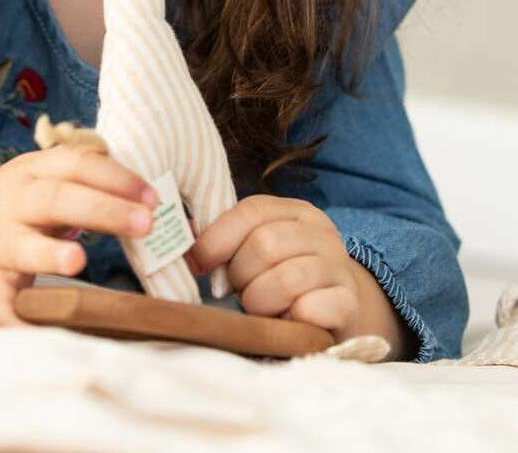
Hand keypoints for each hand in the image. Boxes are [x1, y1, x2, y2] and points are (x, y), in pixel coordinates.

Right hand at [0, 145, 158, 326]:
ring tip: (77, 260)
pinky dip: (14, 319)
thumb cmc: (20, 203)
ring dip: (48, 252)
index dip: (117, 178)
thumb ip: (89, 182)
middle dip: (102, 209)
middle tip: (145, 223)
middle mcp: (14, 201)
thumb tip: (154, 199)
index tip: (153, 197)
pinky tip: (39, 332)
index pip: (78, 164)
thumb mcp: (46, 178)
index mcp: (35, 171)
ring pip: (22, 245)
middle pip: (56, 199)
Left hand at [185, 194, 362, 343]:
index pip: (251, 211)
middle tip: (238, 292)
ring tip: (259, 308)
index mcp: (295, 211)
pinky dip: (289, 319)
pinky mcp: (348, 303)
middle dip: (240, 275)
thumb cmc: (280, 278)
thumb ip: (224, 241)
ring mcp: (339, 266)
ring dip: (260, 301)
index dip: (217, 238)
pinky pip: (310, 309)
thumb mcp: (255, 251)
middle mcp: (321, 232)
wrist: (335, 311)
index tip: (199, 264)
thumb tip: (184, 241)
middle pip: (264, 244)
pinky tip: (286, 321)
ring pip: (286, 278)